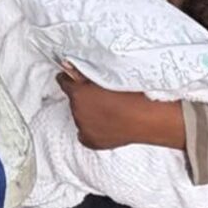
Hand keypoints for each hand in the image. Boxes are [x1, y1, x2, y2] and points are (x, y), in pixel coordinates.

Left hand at [57, 66, 185, 150]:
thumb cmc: (130, 96)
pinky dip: (91, 129)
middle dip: (83, 98)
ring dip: (88, 113)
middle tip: (99, 97)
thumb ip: (84, 73)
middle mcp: (77, 111)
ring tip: (106, 112)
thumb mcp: (106, 77)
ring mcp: (83, 127)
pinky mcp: (90, 141)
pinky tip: (104, 125)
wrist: (143, 119)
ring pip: (80, 116)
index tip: (72, 79)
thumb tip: (69, 66)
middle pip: (74, 100)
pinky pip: (84, 134)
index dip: (69, 79)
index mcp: (78, 93)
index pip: (63, 82)